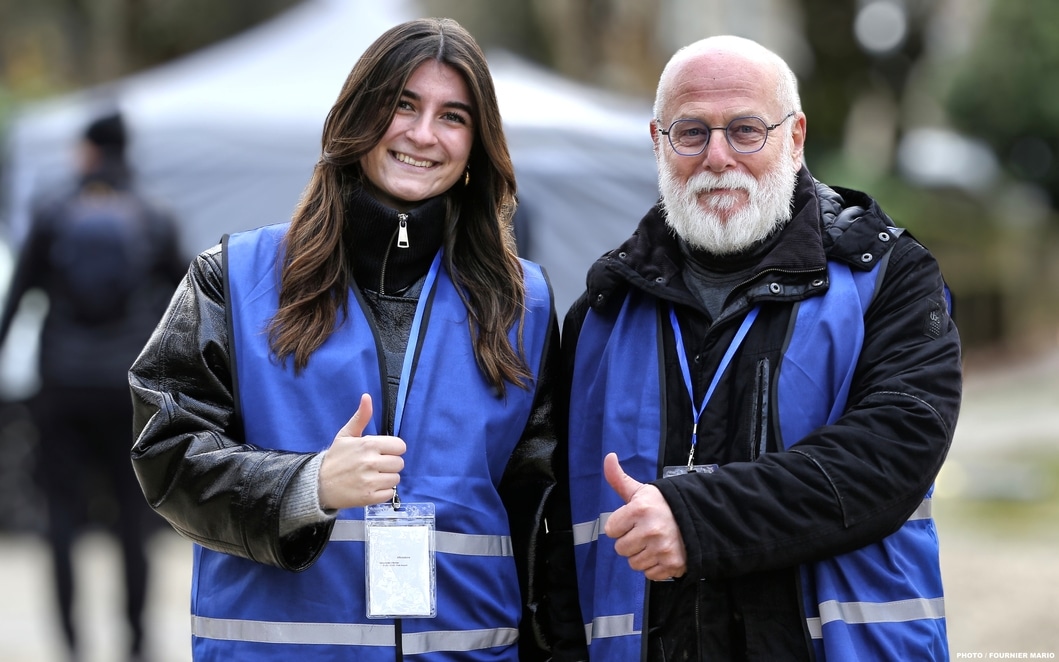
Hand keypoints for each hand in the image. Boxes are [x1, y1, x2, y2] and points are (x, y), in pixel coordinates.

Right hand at [318, 394, 405, 509]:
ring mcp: (370, 481)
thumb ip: (361, 417)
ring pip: (395, 479)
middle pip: (399, 463)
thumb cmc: (335, 458)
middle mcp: (371, 462)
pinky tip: (370, 487)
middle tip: (376, 465)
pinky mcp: (369, 497)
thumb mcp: (346, 435)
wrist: (318, 484)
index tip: (383, 452)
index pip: (400, 446)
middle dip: (390, 464)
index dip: (393, 449)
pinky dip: (382, 492)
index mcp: (368, 445)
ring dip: (386, 478)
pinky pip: (389, 494)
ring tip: (372, 476)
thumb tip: (367, 397)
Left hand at [602, 452, 686, 580]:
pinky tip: (663, 553)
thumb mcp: (642, 491)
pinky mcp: (672, 565)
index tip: (633, 521)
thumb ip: (619, 479)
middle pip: (621, 549)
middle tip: (645, 532)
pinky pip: (649, 574)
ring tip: (655, 542)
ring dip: (642, 555)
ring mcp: (662, 549)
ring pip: (634, 563)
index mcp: (640, 510)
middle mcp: (650, 530)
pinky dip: (655, 567)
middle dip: (630, 541)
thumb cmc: (664, 505)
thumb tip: (608, 457)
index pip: (611, 530)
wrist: (698, 517)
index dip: (620, 526)